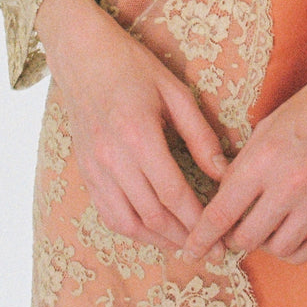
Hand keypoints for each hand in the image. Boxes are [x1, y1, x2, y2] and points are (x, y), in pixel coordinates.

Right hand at [36, 0, 228, 253]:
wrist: (83, 56)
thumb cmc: (134, 68)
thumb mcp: (175, 92)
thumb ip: (200, 135)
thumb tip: (224, 173)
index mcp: (138, 134)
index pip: (173, 193)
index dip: (199, 220)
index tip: (220, 238)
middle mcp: (113, 157)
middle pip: (153, 215)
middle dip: (185, 237)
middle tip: (211, 250)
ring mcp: (95, 168)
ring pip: (129, 223)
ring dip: (159, 241)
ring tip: (185, 245)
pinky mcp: (85, 172)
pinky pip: (108, 214)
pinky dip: (133, 230)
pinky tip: (153, 232)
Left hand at [180, 17, 306, 264]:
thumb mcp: (272, 121)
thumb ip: (247, 161)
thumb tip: (226, 194)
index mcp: (265, 156)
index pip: (222, 212)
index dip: (201, 237)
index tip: (191, 249)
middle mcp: (289, 183)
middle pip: (246, 237)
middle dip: (234, 237)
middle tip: (235, 229)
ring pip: (278, 247)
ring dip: (266, 243)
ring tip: (267, 227)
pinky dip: (295, 250)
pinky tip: (290, 237)